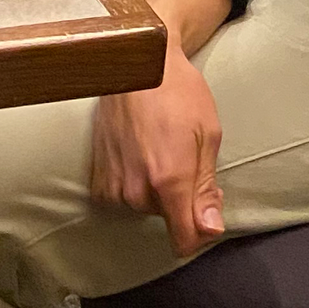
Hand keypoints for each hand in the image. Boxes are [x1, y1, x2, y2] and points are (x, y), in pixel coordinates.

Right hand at [90, 46, 226, 255]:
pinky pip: (124, 198)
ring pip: (145, 206)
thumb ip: (206, 189)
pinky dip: (134, 182)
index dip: (200, 234)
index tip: (207, 216)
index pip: (183, 240)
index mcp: (169, 181)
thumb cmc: (179, 94)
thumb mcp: (208, 135)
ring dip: (156, 188)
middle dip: (181, 197)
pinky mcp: (97, 182)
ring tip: (161, 147)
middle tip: (187, 156)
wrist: (136, 67)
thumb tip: (211, 230)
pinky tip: (140, 153)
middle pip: (167, 217)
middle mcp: (136, 191)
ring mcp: (113, 188)